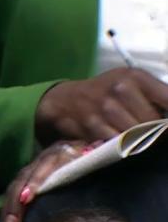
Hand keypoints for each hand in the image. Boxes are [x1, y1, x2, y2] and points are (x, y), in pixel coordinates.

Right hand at [0, 140, 90, 221]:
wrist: (89, 157)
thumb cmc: (96, 161)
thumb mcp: (98, 157)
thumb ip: (99, 153)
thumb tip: (99, 145)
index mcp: (62, 151)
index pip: (45, 164)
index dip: (35, 181)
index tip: (26, 199)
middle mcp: (43, 159)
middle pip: (23, 178)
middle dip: (15, 203)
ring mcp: (32, 170)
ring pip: (14, 189)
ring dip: (8, 211)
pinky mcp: (27, 183)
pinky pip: (13, 198)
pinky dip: (8, 213)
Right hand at [36, 68, 167, 142]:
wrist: (65, 99)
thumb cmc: (104, 91)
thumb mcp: (130, 82)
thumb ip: (153, 95)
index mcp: (136, 76)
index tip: (166, 126)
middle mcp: (121, 89)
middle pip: (153, 121)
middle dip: (155, 131)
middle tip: (152, 134)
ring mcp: (106, 108)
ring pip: (136, 133)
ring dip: (139, 140)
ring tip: (137, 138)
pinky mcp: (93, 125)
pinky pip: (117, 141)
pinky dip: (120, 145)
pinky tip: (120, 141)